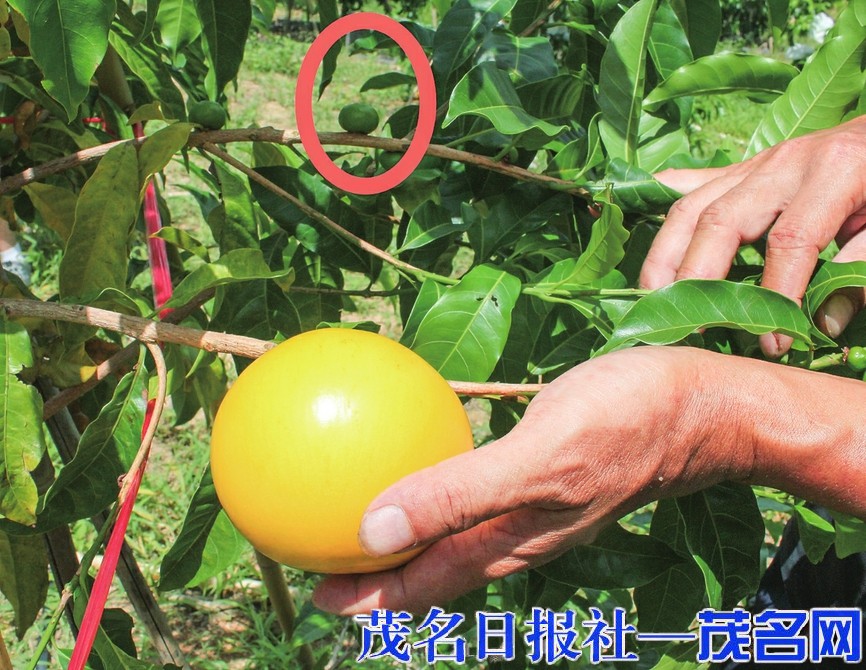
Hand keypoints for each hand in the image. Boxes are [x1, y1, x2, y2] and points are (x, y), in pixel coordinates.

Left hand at [312, 347, 752, 613]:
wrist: (696, 406)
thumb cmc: (623, 425)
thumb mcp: (537, 459)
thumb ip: (457, 496)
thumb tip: (372, 530)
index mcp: (507, 542)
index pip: (422, 585)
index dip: (366, 596)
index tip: (313, 591)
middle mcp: (511, 531)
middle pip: (427, 563)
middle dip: (372, 566)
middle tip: (319, 544)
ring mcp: (526, 501)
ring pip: (447, 527)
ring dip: (400, 526)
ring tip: (355, 503)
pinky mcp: (535, 468)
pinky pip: (470, 482)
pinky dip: (434, 478)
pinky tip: (421, 443)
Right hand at [641, 115, 865, 355]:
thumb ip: (861, 268)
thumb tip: (820, 324)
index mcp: (833, 172)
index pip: (790, 242)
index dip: (777, 297)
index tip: (773, 345)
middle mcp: (782, 163)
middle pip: (718, 222)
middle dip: (696, 278)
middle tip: (686, 327)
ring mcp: (754, 164)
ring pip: (690, 207)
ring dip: (665, 257)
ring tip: (654, 299)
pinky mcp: (741, 169)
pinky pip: (689, 181)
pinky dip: (656, 201)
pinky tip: (631, 220)